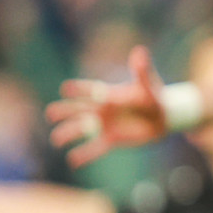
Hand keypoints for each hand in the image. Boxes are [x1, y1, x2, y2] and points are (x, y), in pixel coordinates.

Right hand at [46, 46, 167, 166]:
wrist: (162, 117)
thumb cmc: (153, 96)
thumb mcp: (148, 84)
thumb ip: (142, 71)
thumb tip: (140, 52)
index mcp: (108, 94)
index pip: (90, 90)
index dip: (79, 90)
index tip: (65, 88)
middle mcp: (102, 110)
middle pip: (78, 110)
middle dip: (64, 111)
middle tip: (50, 113)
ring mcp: (104, 125)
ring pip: (81, 130)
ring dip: (68, 134)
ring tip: (56, 140)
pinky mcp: (111, 140)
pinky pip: (95, 148)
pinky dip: (84, 155)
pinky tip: (72, 161)